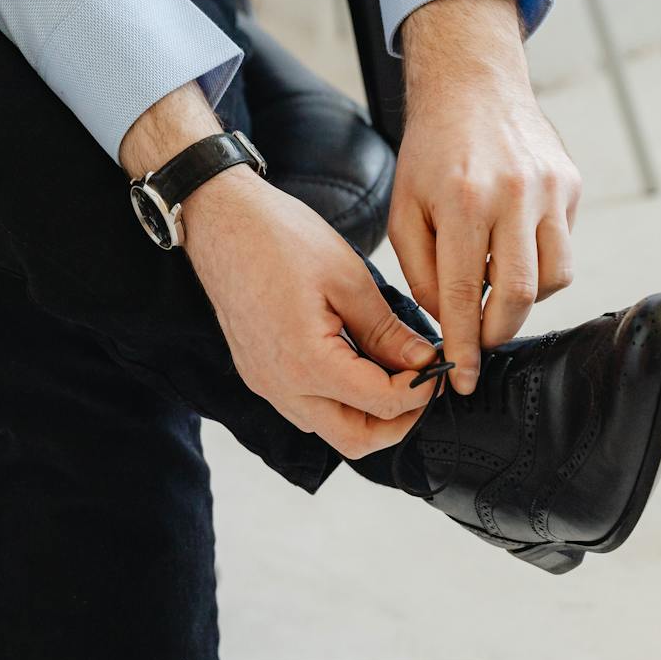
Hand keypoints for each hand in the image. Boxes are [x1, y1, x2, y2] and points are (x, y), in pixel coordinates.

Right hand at [184, 168, 440, 457]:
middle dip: (398, 422)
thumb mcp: (349, 280)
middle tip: (424, 388)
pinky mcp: (259, 374)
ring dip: (368, 415)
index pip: (381, 404)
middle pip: (355, 439)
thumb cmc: (278, 237)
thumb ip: (387, 332)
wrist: (220, 219)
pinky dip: (340, 401)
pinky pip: (306, 408)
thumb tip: (423, 362)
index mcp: (306, 363)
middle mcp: (281, 386)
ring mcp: (266, 384)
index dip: (420, 393)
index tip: (440, 368)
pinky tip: (360, 368)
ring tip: (396, 377)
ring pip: (329, 429)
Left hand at [389, 0, 581, 395]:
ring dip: (524, 299)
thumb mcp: (405, 208)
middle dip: (498, 331)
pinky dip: (540, 263)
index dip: (465, 344)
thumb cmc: (432, 150)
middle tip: (482, 340)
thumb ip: (421, 269)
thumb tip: (446, 317)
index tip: (464, 378)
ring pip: (554, 277)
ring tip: (495, 287)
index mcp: (463, 201)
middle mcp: (512, 194)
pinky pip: (563, 247)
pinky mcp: (572, 185)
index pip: (464, 293)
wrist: (473, 86)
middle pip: (519, 295)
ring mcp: (549, 189)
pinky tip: (514, 250)